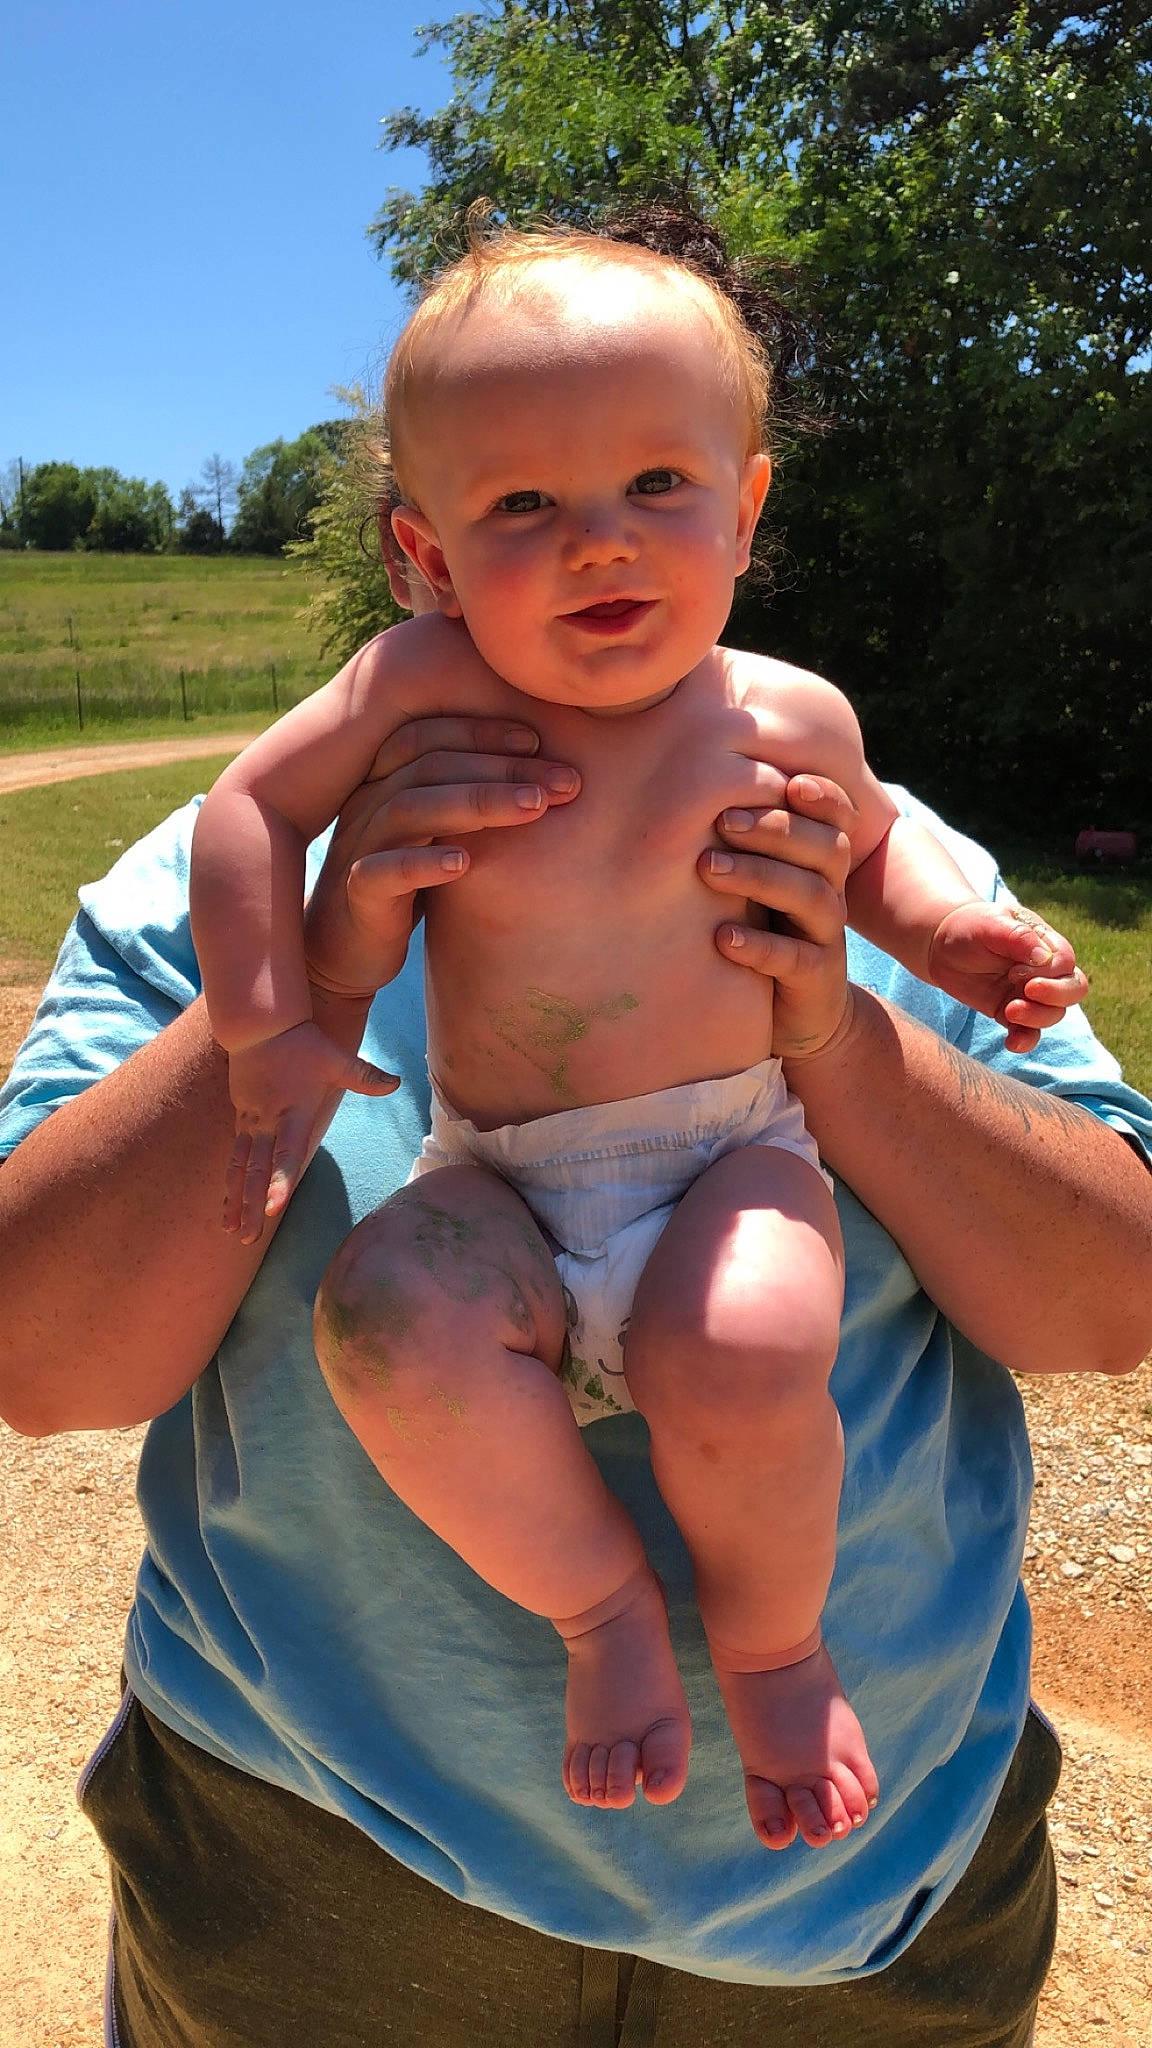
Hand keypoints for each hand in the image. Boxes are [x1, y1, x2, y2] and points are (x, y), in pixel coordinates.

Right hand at [225, 1022, 398, 1242]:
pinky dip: (231, 1183)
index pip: (287, 1153)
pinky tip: (227, 1206)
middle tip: (248, 1237)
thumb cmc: (301, 1043)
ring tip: (232, 1231)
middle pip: (258, 1171)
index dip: (281, 1182)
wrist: (259, 1026)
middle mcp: (267, 1122)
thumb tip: (397, 1083)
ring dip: (236, 1201)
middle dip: (252, 1205)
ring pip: (240, 1169)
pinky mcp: (241, 1120)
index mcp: (291, 1112)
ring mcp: (250, 1122)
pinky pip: (234, 1158)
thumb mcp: (335, 1058)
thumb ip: (364, 1075)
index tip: (273, 1209)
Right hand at [303, 715, 579, 1003]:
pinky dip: (425, 864)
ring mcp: (357, 847)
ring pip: (410, 809)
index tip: (539, 741)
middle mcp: (367, 804)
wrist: (346, 951)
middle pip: (433, 766)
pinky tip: (466, 865)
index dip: (484, 732)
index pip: (431, 735)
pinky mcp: (356, 895)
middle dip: (503, 768)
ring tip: (535, 807)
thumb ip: (468, 801)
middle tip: (565, 781)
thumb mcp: (437, 835)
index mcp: (384, 781)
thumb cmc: (407, 886)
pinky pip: (383, 871)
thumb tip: (540, 774)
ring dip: (478, 803)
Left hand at [699, 773, 856, 1059]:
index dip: (823, 797)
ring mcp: (825, 937)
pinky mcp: (816, 979)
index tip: (787, 782)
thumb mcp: (758, 886)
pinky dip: (760, 946)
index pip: (836, 819)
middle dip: (774, 829)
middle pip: (824, 848)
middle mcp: (830, 893)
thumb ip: (741, 844)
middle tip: (721, 822)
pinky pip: (796, 958)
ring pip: (812, 897)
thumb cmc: (765, 933)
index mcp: (818, 864)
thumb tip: (684, 789)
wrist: (796, 1013)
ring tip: (709, 870)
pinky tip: (723, 939)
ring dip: (760, 877)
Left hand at [927, 902, 1086, 1052]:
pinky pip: (1029, 1033)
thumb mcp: (990, 924)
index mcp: (1046, 943)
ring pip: (1054, 1014)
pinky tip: (1011, 1043)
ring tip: (1009, 1010)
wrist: (940, 946)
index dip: (1046, 972)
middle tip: (1025, 991)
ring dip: (1037, 1017)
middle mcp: (1045, 970)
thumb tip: (1044, 957)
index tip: (1013, 970)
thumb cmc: (969, 927)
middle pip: (1074, 989)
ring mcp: (1030, 994)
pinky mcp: (1012, 1012)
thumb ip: (1018, 937)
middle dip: (1056, 996)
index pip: (1065, 962)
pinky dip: (1025, 1041)